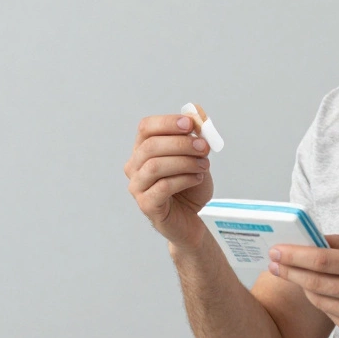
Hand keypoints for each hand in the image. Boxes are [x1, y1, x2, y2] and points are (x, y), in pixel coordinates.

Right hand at [124, 113, 214, 250]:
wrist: (192, 219)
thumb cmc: (190, 188)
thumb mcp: (196, 158)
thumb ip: (195, 138)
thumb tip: (197, 118)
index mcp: (143, 150)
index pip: (146, 128)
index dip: (167, 122)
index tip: (190, 123)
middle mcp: (134, 167)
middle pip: (150, 146)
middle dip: (181, 143)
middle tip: (204, 147)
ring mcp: (137, 187)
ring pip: (155, 166)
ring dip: (184, 162)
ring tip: (203, 165)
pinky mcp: (146, 205)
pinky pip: (162, 187)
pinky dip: (184, 179)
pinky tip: (197, 178)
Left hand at [268, 234, 338, 337]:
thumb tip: (313, 238)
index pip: (322, 260)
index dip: (295, 255)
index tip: (276, 250)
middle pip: (315, 282)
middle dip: (289, 271)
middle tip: (272, 263)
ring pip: (319, 300)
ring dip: (303, 286)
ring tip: (293, 274)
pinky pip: (330, 315)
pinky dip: (322, 302)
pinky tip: (319, 292)